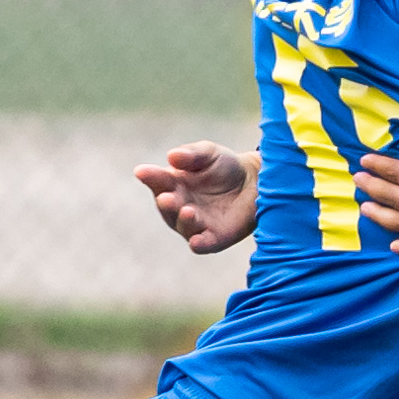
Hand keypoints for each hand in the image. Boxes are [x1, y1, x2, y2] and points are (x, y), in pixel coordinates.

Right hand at [136, 141, 253, 253]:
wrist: (255, 182)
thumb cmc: (224, 166)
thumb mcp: (208, 153)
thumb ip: (191, 155)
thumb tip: (172, 156)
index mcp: (172, 184)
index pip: (157, 181)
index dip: (150, 176)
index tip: (143, 172)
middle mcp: (178, 206)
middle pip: (167, 206)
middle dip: (166, 202)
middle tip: (167, 197)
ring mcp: (195, 224)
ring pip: (182, 226)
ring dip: (183, 220)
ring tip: (188, 210)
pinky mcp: (214, 239)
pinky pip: (202, 245)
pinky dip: (198, 244)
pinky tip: (196, 241)